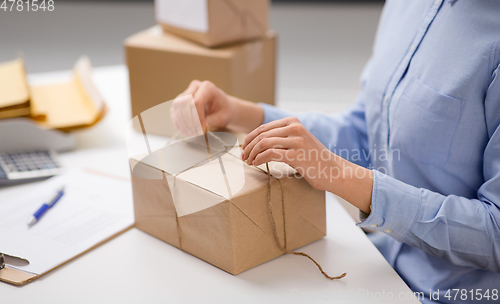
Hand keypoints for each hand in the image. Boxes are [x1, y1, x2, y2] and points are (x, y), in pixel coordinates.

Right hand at [172, 80, 234, 132]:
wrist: (223, 109)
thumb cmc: (224, 112)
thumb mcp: (222, 118)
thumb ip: (210, 122)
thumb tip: (199, 128)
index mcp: (208, 87)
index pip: (196, 102)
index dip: (197, 118)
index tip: (202, 129)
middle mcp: (195, 87)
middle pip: (184, 103)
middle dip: (189, 120)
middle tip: (195, 132)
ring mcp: (186, 92)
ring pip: (177, 106)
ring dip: (182, 121)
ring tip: (190, 132)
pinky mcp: (181, 100)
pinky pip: (174, 110)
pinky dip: (178, 121)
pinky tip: (184, 130)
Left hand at [241, 117, 372, 212]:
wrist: (334, 171)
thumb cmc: (314, 159)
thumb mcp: (299, 141)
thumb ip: (282, 137)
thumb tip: (258, 141)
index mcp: (294, 122)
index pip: (264, 127)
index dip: (250, 138)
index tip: (244, 148)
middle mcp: (295, 128)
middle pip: (261, 134)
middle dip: (248, 146)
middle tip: (243, 156)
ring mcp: (296, 141)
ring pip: (263, 143)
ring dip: (252, 153)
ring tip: (248, 162)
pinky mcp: (296, 155)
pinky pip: (269, 154)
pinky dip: (258, 159)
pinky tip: (255, 164)